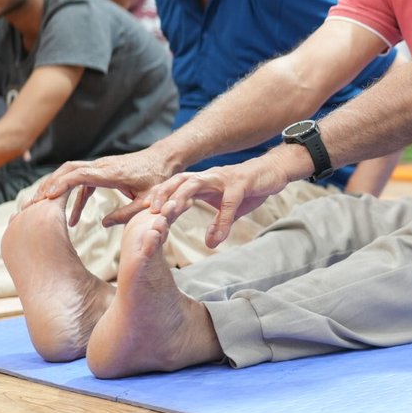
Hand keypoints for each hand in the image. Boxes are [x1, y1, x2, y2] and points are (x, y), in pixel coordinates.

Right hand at [28, 147, 178, 226]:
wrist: (165, 160)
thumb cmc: (159, 179)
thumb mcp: (148, 201)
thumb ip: (128, 213)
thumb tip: (104, 224)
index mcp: (112, 173)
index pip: (80, 174)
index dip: (63, 184)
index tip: (47, 197)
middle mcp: (102, 166)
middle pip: (67, 170)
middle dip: (48, 185)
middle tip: (33, 205)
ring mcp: (100, 167)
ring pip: (70, 173)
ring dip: (55, 189)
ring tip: (40, 209)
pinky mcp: (102, 172)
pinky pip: (81, 182)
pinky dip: (73, 197)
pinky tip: (73, 220)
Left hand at [139, 154, 293, 248]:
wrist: (275, 170)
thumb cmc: (250, 187)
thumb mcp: (231, 208)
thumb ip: (219, 222)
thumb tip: (210, 242)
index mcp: (202, 182)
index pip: (172, 187)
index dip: (155, 198)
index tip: (136, 213)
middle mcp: (208, 177)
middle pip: (177, 181)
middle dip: (160, 195)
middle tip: (145, 213)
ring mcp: (223, 179)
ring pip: (194, 184)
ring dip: (180, 198)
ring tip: (168, 214)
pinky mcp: (241, 184)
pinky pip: (228, 203)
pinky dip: (221, 220)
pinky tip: (217, 237)